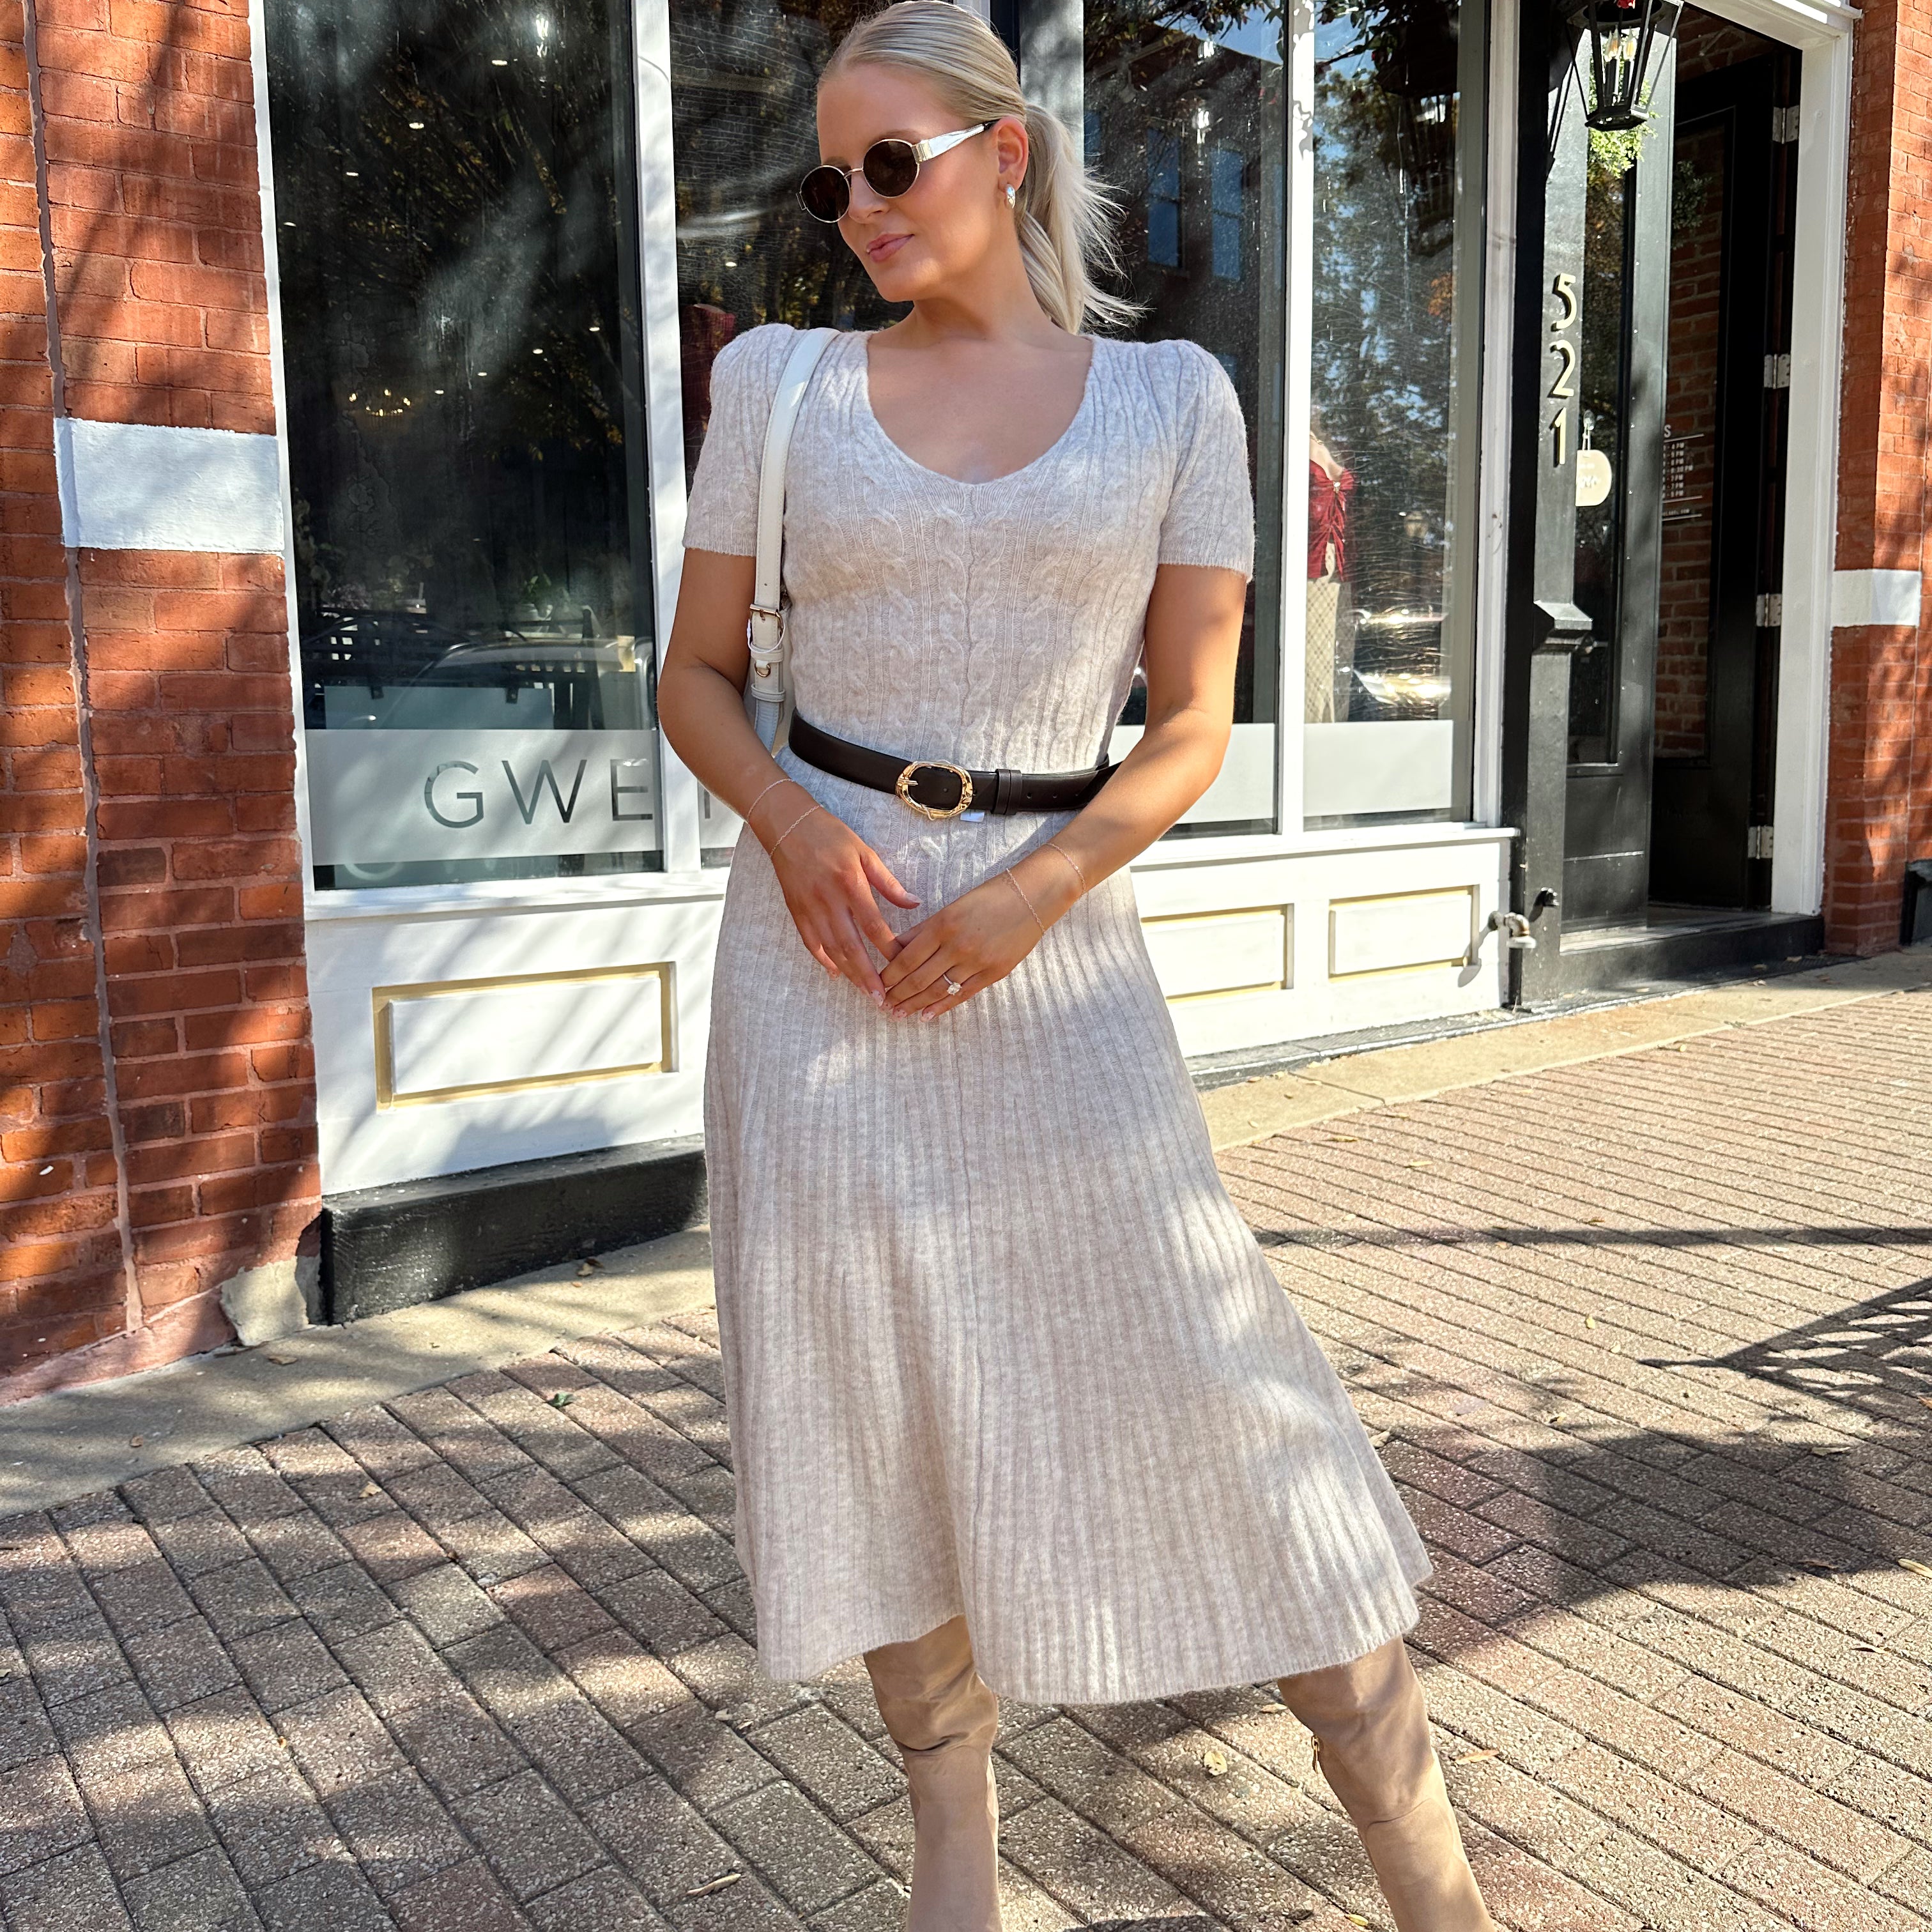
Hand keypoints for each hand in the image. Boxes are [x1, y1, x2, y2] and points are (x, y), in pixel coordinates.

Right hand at [759, 782, 919, 1000]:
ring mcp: (810, 908)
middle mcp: (829, 900)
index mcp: (850, 883)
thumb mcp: (864, 851)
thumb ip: (888, 881)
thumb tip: (913, 904)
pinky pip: (811, 942)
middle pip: (851, 945)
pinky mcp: (796, 911)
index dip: (889, 948)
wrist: (787, 825)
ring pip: (831, 949)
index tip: (903, 965)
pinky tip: (837, 973)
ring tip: (865, 992)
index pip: (873, 925)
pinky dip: (824, 960)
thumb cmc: (830, 835)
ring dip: (850, 973)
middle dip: (868, 975)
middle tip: (882, 998)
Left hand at [877, 852, 1078, 1019]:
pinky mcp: (994, 973)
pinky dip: (942, 1007)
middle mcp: (957, 946)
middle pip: (918, 978)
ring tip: (898, 1014)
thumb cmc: (989, 897)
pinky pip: (962, 995)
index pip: (906, 958)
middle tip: (882, 1006)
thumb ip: (923, 930)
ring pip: (938, 990)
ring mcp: (977, 962)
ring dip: (915, 1004)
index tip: (877, 985)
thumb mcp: (951, 907)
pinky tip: (927, 1016)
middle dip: (897, 994)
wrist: (1032, 897)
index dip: (888, 976)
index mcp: (942, 925)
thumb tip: (895, 949)